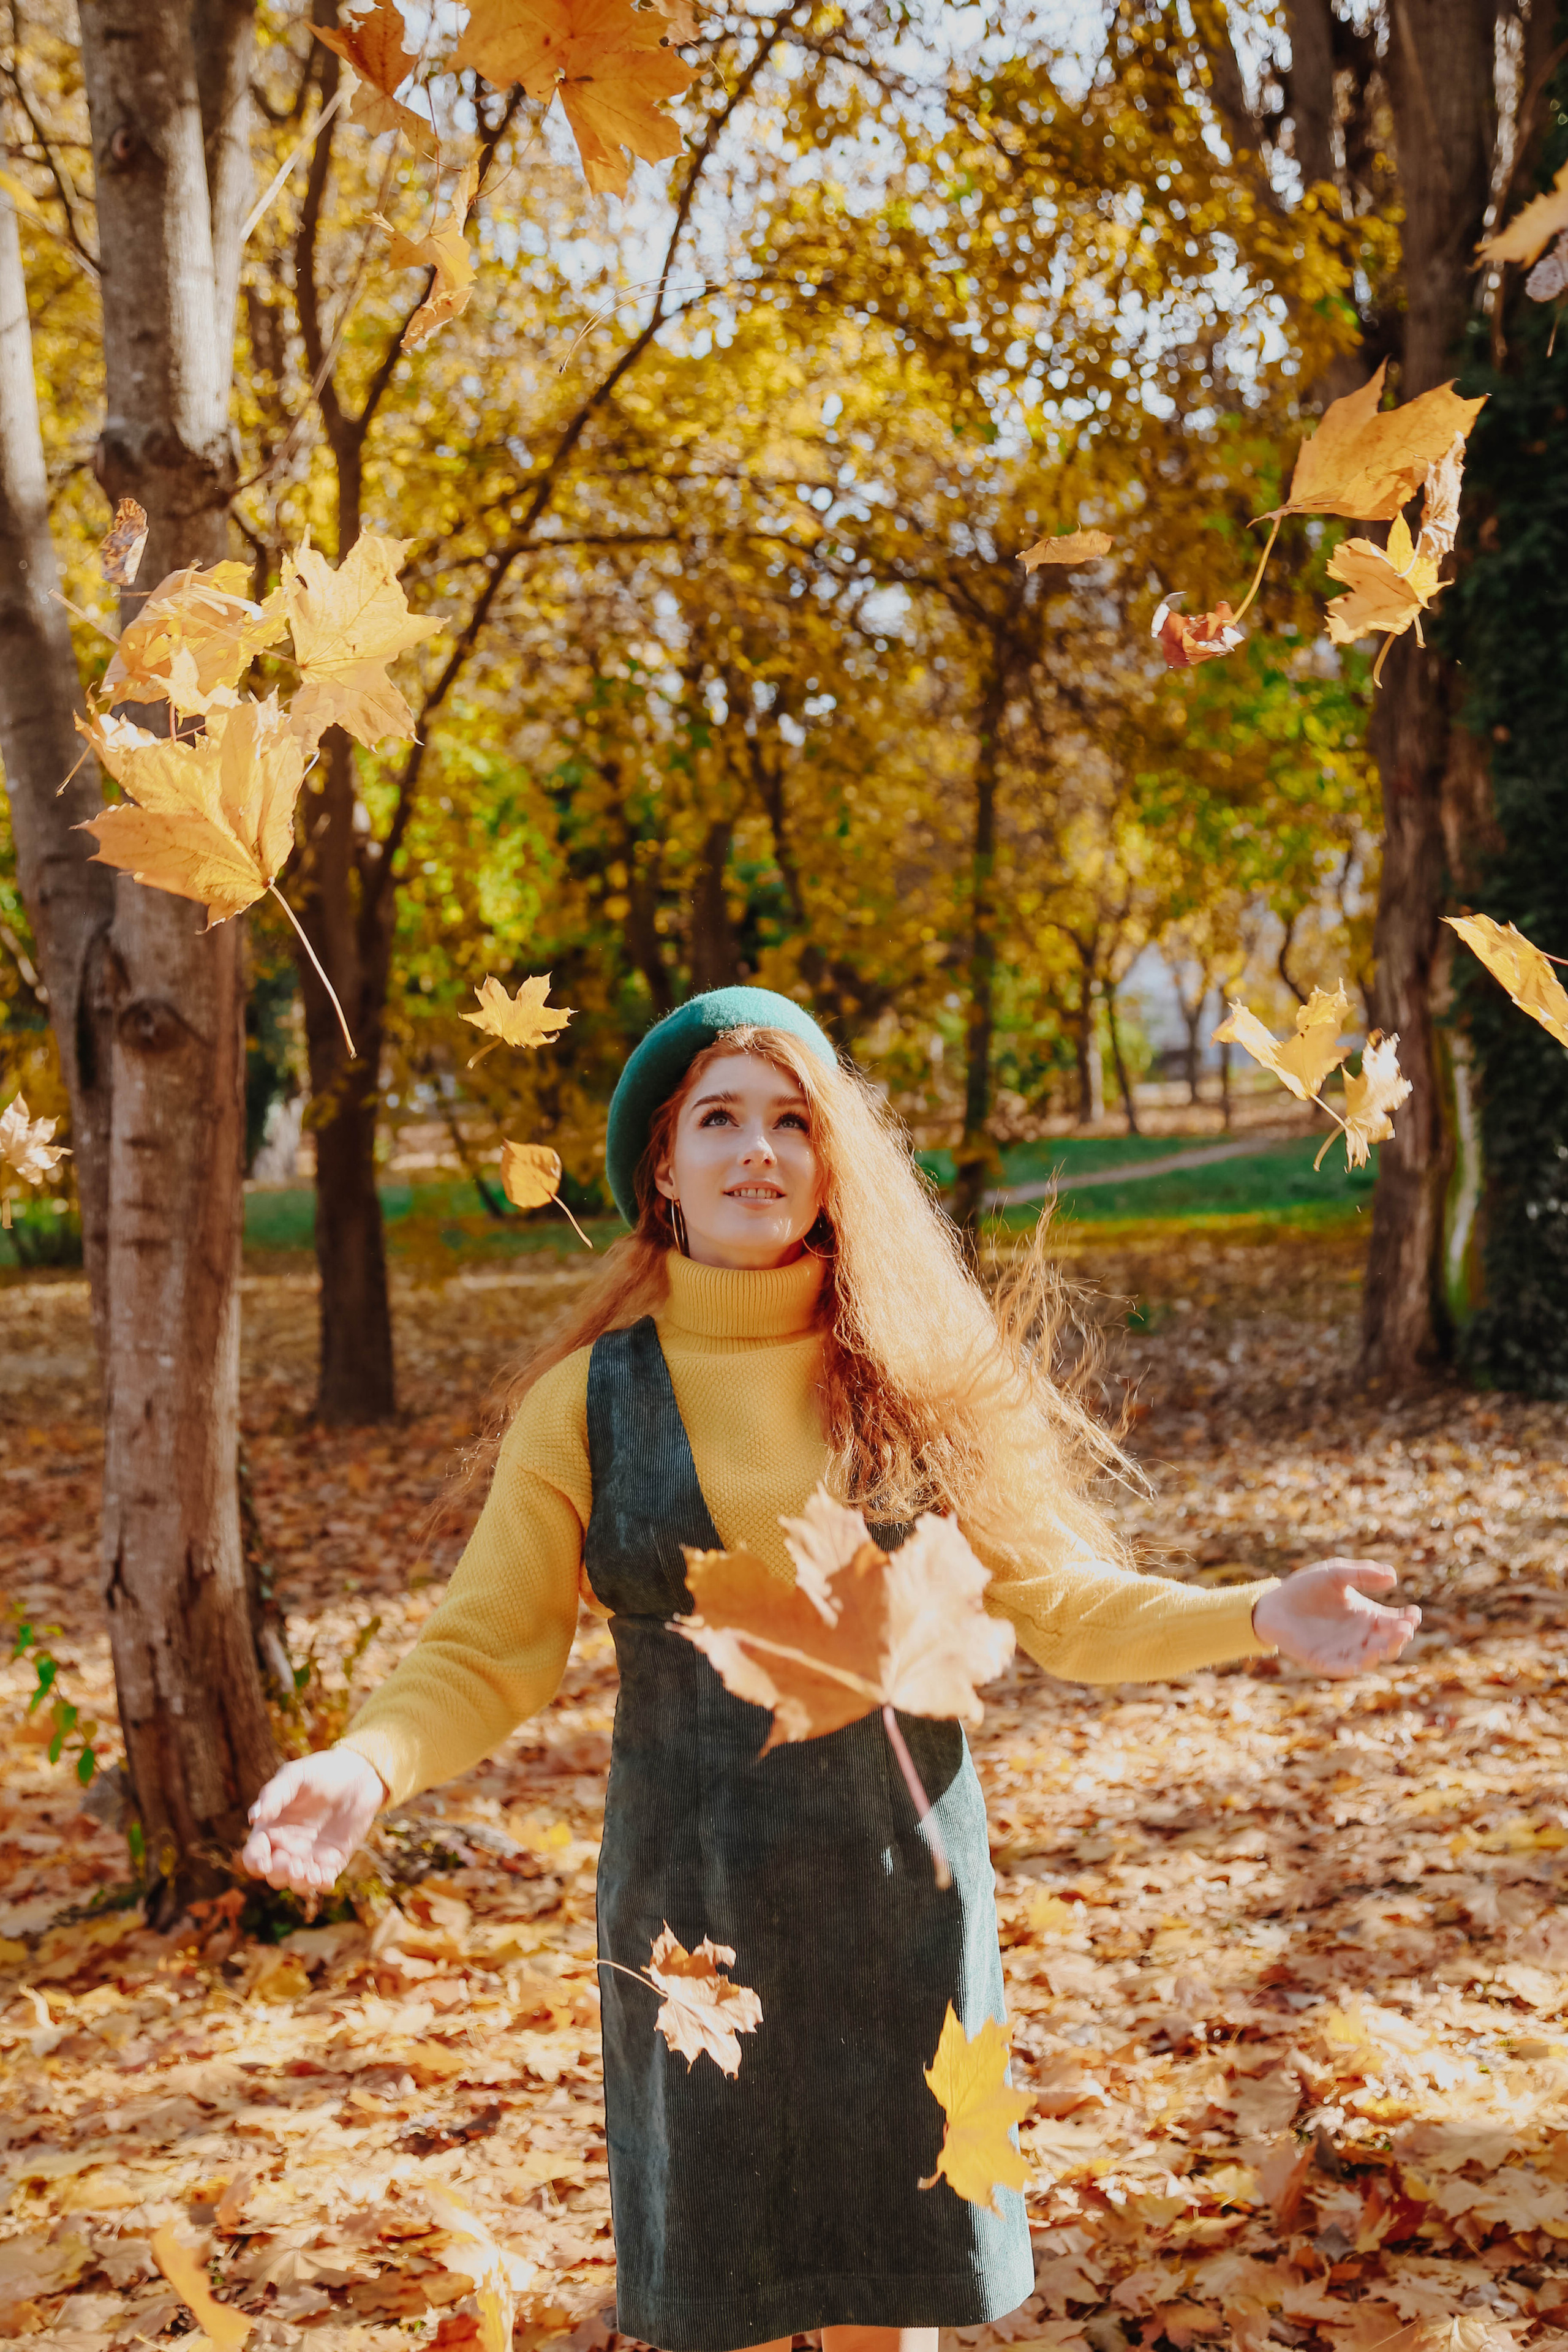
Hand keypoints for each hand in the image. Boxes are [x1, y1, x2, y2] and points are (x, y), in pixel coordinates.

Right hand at [241, 1748, 385, 1892]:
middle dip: (280, 1873)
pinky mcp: (333, 1861)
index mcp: (271, 1829)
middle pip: (273, 1874)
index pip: (254, 1855)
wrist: (359, 1774)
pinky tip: (325, 1879)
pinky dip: (321, 1884)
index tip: (265, 1862)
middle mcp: (287, 1847)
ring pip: (296, 1883)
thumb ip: (273, 1795)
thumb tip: (253, 1818)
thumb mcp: (295, 1776)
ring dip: (299, 1883)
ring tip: (310, 1874)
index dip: (255, 1862)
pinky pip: (323, 1881)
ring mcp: (309, 1856)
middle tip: (295, 1864)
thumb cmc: (320, 1771)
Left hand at [1253, 1559, 1420, 1676]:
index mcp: (1368, 1616)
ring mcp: (1344, 1651)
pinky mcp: (1324, 1662)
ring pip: (1370, 1658)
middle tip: (1404, 1629)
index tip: (1413, 1614)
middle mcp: (1361, 1636)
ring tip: (1385, 1646)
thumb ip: (1362, 1573)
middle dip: (1399, 1638)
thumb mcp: (1336, 1574)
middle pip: (1389, 1642)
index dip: (1408, 1620)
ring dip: (1380, 1654)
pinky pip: (1342, 1668)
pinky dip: (1351, 1666)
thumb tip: (1393, 1576)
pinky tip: (1358, 1661)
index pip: (1396, 1622)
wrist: (1273, 1603)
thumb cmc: (1306, 1587)